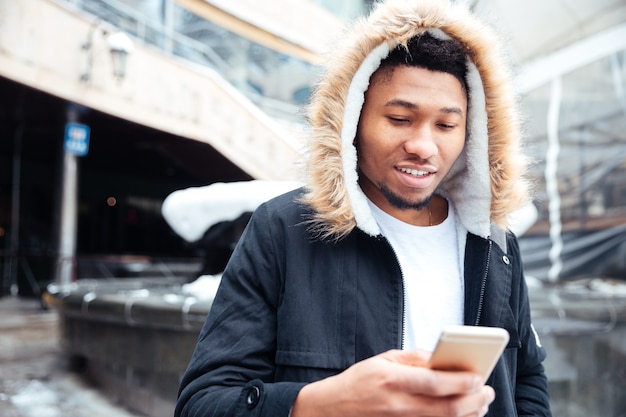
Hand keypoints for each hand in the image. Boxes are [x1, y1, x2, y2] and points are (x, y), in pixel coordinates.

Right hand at [290, 349, 494, 416]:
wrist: (334, 408)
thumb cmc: (359, 380)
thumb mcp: (382, 359)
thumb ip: (413, 358)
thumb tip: (441, 358)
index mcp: (392, 380)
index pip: (434, 383)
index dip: (460, 381)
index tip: (478, 376)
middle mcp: (398, 404)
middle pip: (445, 408)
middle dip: (473, 400)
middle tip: (487, 391)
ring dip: (468, 414)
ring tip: (481, 403)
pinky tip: (463, 415)